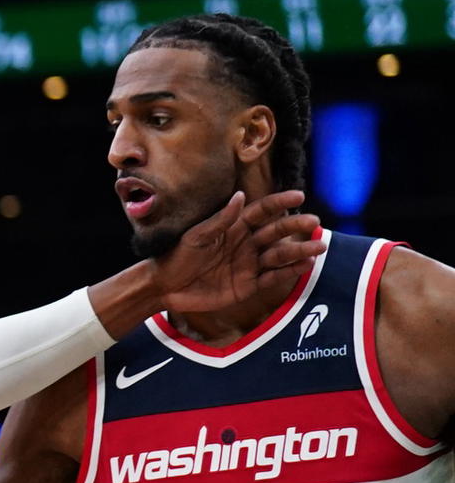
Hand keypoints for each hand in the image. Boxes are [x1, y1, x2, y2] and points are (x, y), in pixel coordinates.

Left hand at [153, 189, 325, 313]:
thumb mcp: (196, 236)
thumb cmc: (177, 256)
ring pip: (279, 255)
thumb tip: (241, 195)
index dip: (279, 204)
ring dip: (299, 251)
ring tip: (318, 246)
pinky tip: (306, 265)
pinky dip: (289, 272)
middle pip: (275, 232)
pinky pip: (272, 277)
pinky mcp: (248, 285)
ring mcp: (249, 265)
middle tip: (313, 223)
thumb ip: (220, 220)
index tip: (298, 196)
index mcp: (234, 227)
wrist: (164, 287)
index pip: (261, 212)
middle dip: (295, 227)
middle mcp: (246, 243)